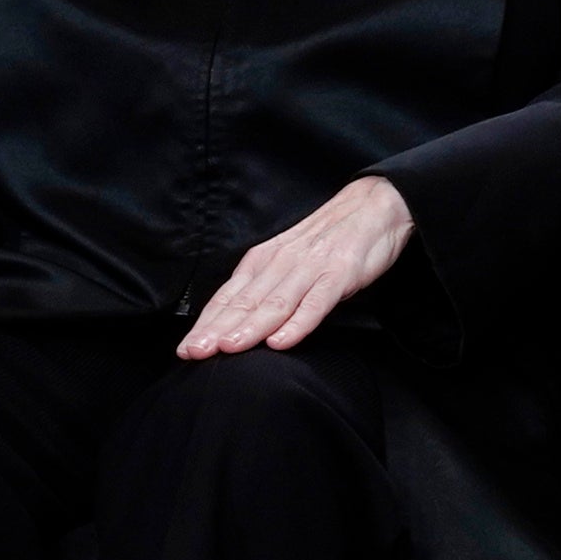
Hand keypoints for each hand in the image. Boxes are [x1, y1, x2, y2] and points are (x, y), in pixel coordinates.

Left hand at [181, 176, 412, 359]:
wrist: (375, 206)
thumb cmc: (330, 238)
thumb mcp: (289, 257)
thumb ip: (266, 286)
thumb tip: (235, 320)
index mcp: (263, 260)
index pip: (228, 297)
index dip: (206, 324)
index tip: (186, 349)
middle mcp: (281, 263)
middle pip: (244, 303)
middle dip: (217, 330)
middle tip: (194, 353)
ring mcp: (310, 268)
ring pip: (274, 303)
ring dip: (249, 328)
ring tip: (229, 348)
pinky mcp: (340, 274)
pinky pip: (316, 302)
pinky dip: (298, 323)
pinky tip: (281, 341)